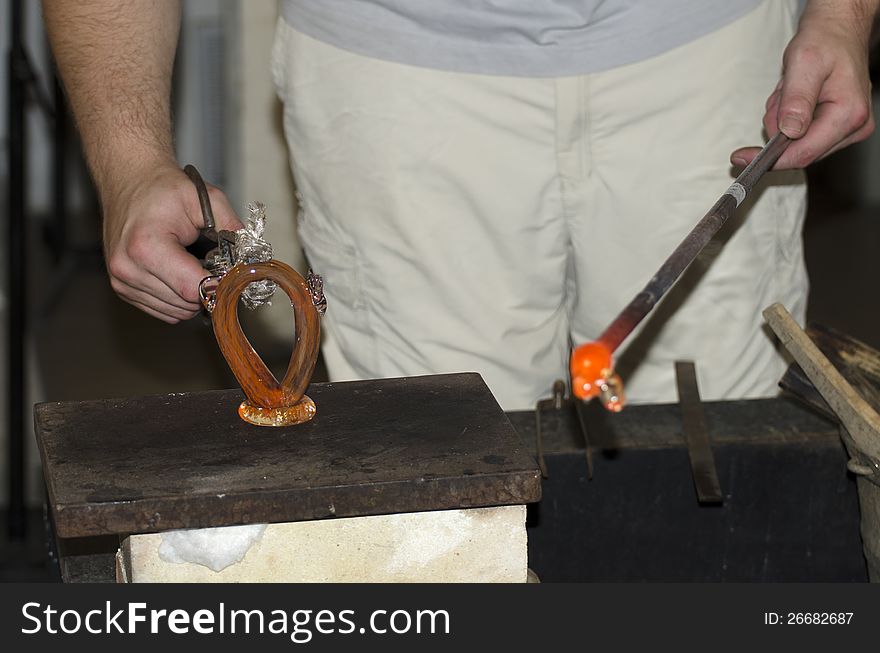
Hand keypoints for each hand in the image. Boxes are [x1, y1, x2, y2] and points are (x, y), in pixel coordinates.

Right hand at [102, 164, 242, 322]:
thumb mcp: (204, 198)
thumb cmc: (163, 188)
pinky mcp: (122, 288)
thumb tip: (249, 259)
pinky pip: (162, 310)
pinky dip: (177, 299)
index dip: (219, 286)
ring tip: (194, 266)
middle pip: (186, 304)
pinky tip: (179, 273)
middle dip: (207, 289)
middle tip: (214, 266)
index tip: (231, 275)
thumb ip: (231, 226)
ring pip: (176, 312)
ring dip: (193, 297)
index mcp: (146, 246)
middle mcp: (128, 268)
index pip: (193, 288)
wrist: (129, 180)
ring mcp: (122, 281)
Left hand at [731, 0, 876, 169]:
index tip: (741, 158)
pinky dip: (788, 118)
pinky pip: (799, 134)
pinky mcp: (836, 128)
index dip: (770, 160)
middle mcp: (853, 127)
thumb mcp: (804, 63)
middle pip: (798, 150)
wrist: (837, 30)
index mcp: (848, 115)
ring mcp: (846, 129)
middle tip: (782, 94)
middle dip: (779, 128)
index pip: (803, 154)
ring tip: (790, 91)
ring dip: (782, 119)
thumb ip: (796, 100)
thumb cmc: (824, 40)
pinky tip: (793, 98)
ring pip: (795, 143)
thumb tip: (789, 132)